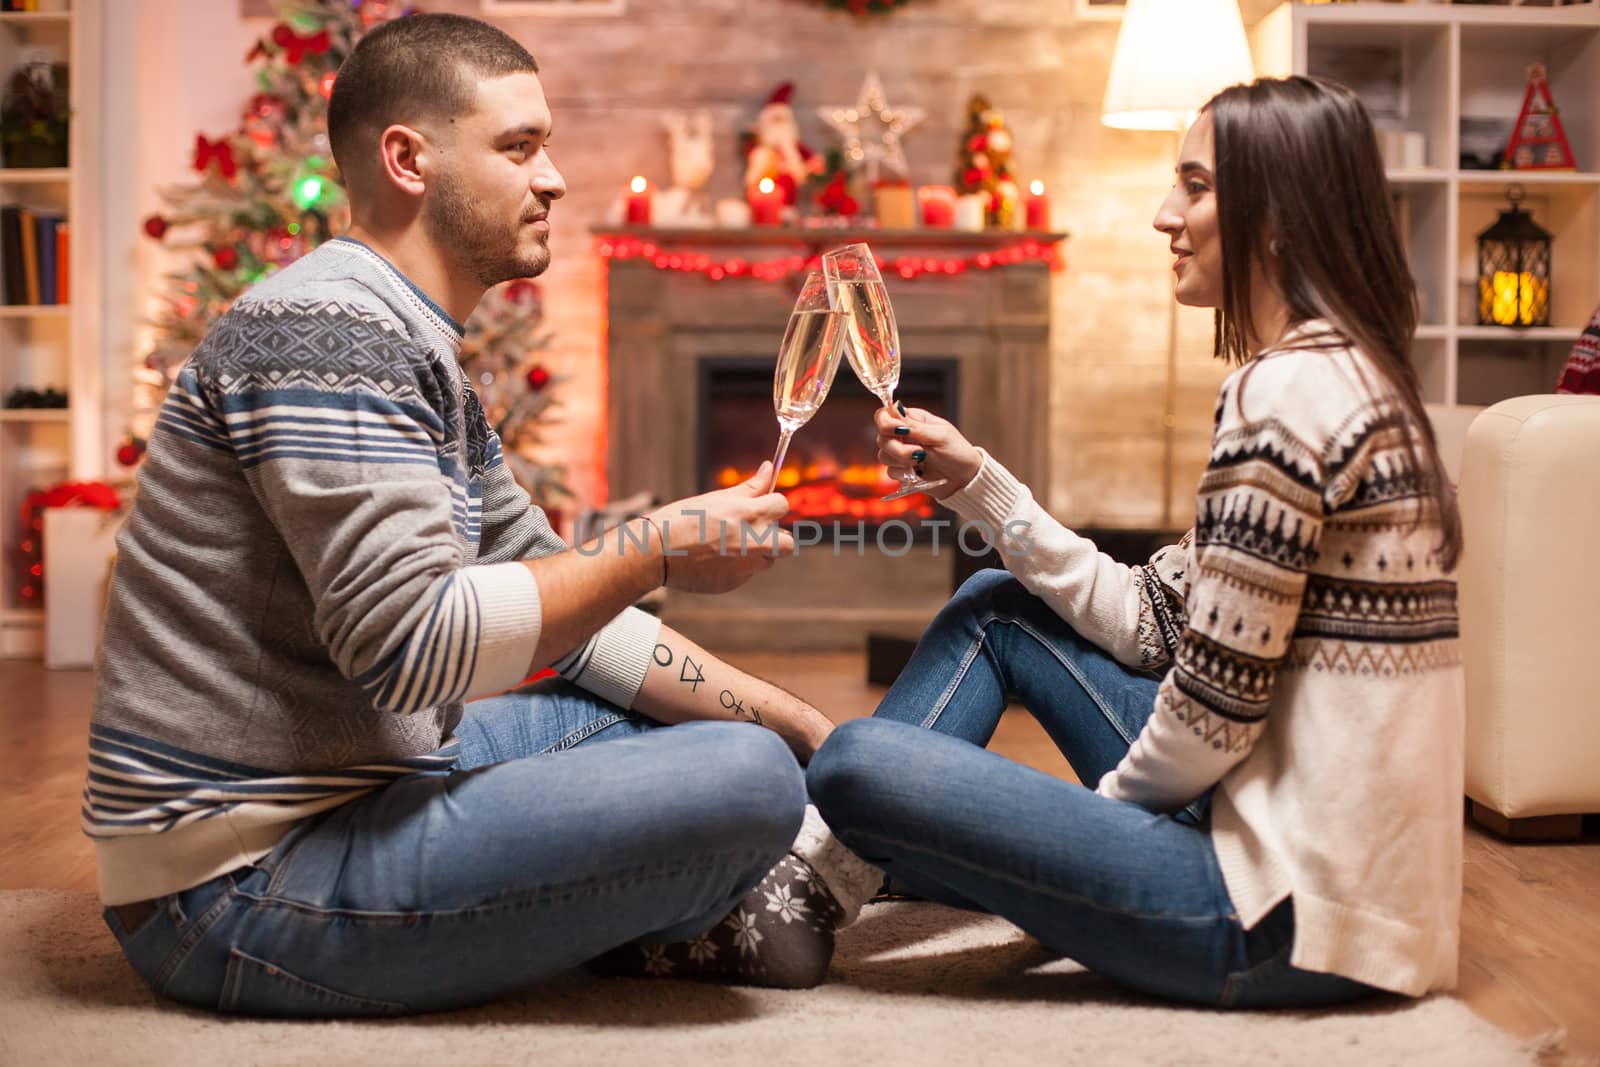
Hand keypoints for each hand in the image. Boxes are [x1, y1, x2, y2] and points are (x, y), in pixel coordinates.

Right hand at [648, 461, 795, 593]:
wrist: (656, 552)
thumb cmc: (683, 519)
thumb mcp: (718, 498)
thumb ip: (750, 487)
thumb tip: (769, 468)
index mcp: (749, 514)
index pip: (782, 505)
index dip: (772, 505)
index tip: (761, 507)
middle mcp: (753, 541)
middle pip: (788, 543)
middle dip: (777, 538)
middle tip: (753, 532)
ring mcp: (745, 566)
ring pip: (767, 561)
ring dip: (757, 554)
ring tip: (727, 546)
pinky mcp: (734, 583)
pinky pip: (745, 574)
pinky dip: (735, 568)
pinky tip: (713, 559)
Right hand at [874, 406, 983, 500]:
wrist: (964, 479)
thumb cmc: (958, 452)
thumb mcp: (940, 435)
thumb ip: (914, 426)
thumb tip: (895, 411)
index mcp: (913, 420)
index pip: (885, 415)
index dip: (885, 422)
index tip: (897, 431)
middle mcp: (904, 435)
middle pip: (881, 437)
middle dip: (897, 447)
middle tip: (918, 453)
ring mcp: (901, 453)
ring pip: (883, 455)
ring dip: (901, 461)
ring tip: (921, 462)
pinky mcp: (902, 471)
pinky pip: (890, 472)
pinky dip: (903, 474)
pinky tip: (919, 473)